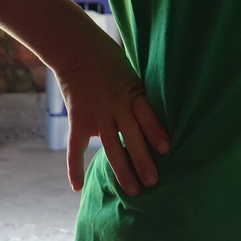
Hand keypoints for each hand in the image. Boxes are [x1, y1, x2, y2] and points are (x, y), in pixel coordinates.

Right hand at [54, 40, 170, 195]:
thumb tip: (159, 118)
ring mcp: (97, 115)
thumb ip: (141, 97)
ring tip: (134, 191)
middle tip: (153, 182)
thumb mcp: (133, 74)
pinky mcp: (78, 119)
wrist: (77, 49)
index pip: (146, 115)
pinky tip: (77, 187)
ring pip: (111, 148)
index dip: (155, 131)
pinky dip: (74, 167)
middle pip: (131, 138)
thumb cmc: (110, 60)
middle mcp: (116, 107)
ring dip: (122, 171)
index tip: (166, 149)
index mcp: (132, 93)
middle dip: (142, 161)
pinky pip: (76, 147)